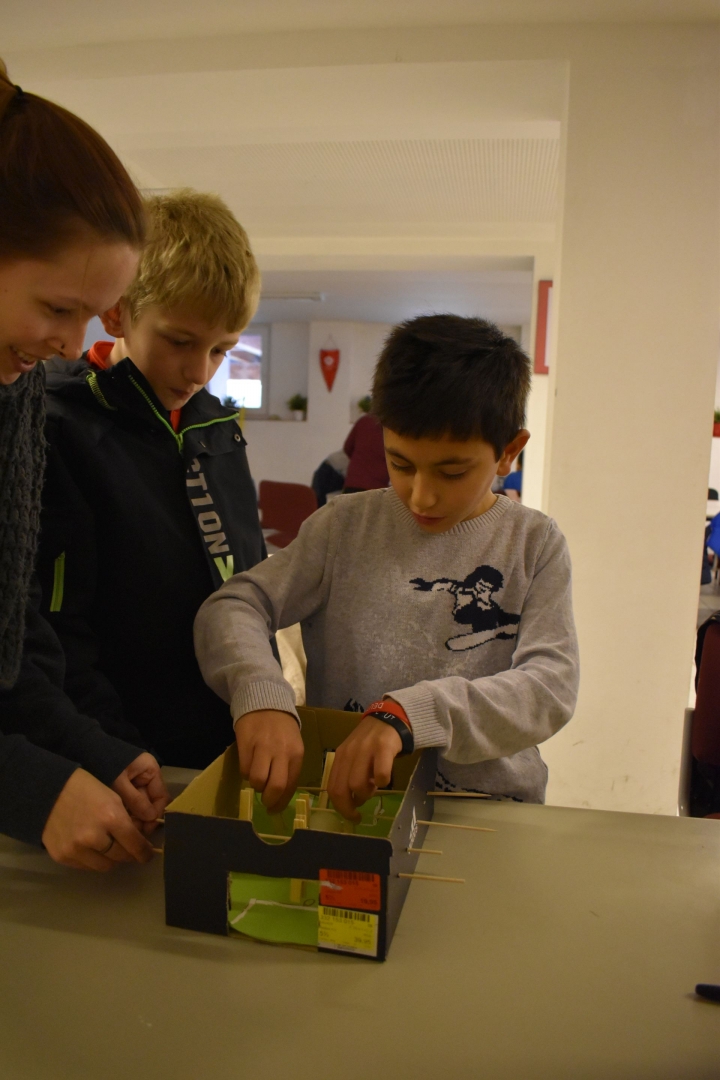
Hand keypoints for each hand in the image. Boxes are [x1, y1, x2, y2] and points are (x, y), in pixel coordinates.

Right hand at [41, 768, 155, 870]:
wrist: (49, 791)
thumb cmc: (85, 789)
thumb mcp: (113, 798)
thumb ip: (126, 821)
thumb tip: (138, 842)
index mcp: (111, 817)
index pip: (135, 844)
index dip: (145, 852)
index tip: (147, 855)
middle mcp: (94, 837)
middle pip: (121, 857)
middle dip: (129, 854)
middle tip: (130, 850)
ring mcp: (76, 849)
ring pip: (105, 866)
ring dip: (111, 859)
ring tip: (110, 849)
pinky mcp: (63, 857)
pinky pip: (86, 867)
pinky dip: (93, 860)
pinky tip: (92, 849)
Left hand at [112, 753, 168, 834]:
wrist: (84, 753)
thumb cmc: (105, 764)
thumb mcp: (120, 782)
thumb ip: (135, 800)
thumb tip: (151, 818)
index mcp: (150, 770)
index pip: (161, 796)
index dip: (156, 814)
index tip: (147, 828)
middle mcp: (146, 778)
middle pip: (150, 803)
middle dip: (143, 818)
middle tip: (132, 831)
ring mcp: (135, 784)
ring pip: (139, 806)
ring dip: (133, 818)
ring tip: (123, 828)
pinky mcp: (124, 790)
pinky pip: (129, 805)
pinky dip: (125, 814)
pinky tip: (117, 822)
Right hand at [235, 709, 303, 813]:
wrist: (265, 702)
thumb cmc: (282, 730)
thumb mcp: (293, 746)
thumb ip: (289, 768)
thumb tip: (281, 796)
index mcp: (296, 754)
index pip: (290, 786)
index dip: (281, 802)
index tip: (274, 809)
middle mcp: (281, 751)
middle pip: (275, 786)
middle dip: (269, 800)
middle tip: (265, 801)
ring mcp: (263, 747)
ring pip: (257, 780)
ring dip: (256, 785)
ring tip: (257, 778)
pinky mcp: (246, 743)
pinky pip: (244, 769)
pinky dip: (246, 773)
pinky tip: (249, 765)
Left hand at [328, 717, 401, 821]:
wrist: (389, 719)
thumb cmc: (371, 742)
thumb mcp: (354, 756)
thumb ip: (349, 774)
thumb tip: (351, 801)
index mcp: (340, 757)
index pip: (332, 788)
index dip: (340, 807)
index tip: (350, 815)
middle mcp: (349, 753)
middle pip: (341, 790)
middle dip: (349, 808)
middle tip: (359, 814)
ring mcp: (365, 750)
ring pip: (357, 785)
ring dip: (366, 795)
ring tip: (374, 789)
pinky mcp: (383, 748)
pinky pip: (380, 775)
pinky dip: (383, 783)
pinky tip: (385, 779)